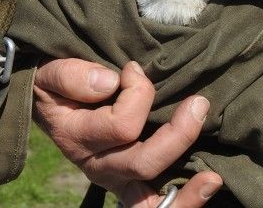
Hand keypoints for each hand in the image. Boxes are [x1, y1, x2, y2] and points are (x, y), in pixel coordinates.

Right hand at [33, 58, 222, 206]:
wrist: (51, 99)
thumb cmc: (57, 83)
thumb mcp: (52, 73)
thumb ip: (72, 75)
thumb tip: (109, 82)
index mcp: (77, 139)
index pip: (120, 126)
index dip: (138, 93)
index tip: (134, 69)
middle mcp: (98, 166)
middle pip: (143, 163)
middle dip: (178, 134)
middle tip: (199, 103)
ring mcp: (117, 180)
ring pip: (149, 202)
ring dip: (185, 193)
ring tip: (212, 177)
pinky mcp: (133, 183)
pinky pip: (155, 204)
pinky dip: (183, 200)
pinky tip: (209, 183)